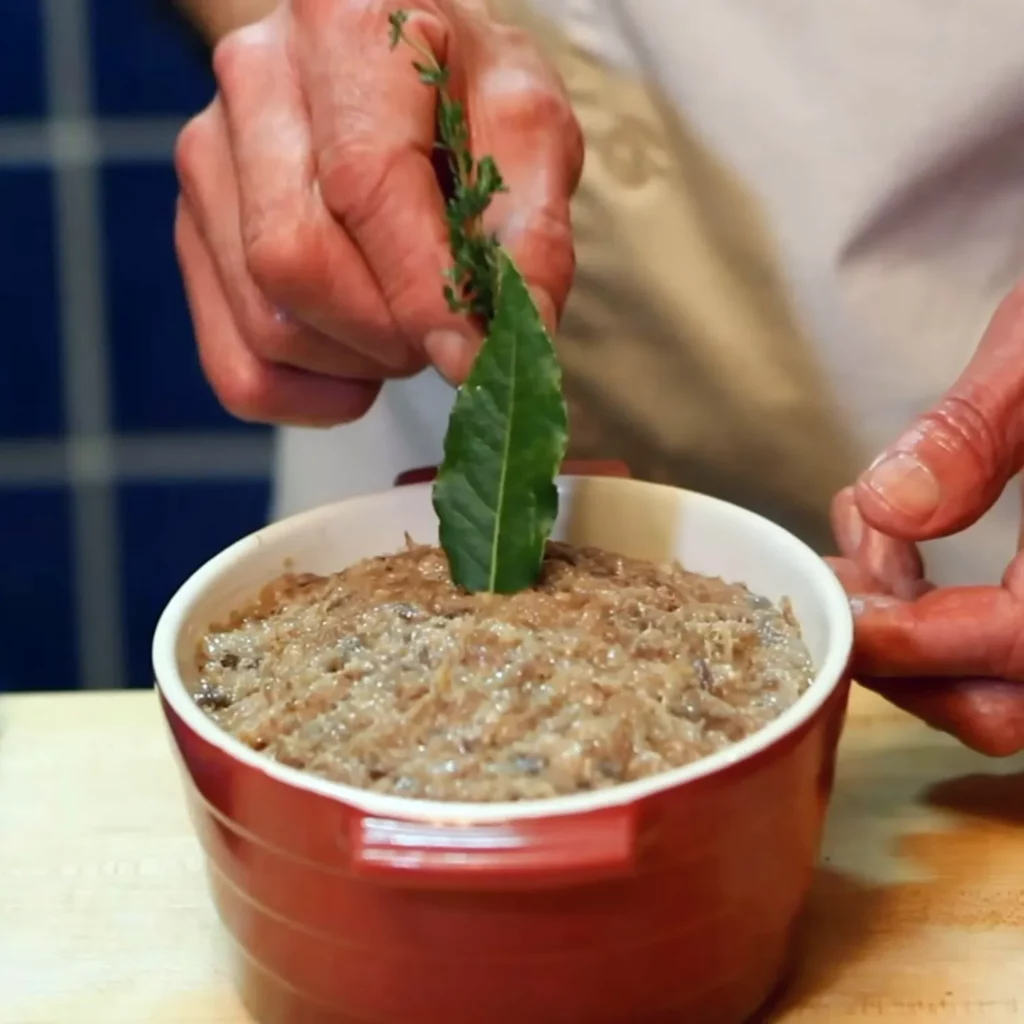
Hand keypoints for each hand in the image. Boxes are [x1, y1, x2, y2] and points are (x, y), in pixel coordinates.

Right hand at [174, 0, 582, 425]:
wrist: (397, 72)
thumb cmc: (467, 95)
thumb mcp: (529, 134)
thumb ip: (526, 234)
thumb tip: (488, 347)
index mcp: (344, 28)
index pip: (365, 183)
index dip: (421, 289)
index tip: (469, 354)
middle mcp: (252, 82)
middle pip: (295, 262)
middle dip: (388, 331)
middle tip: (445, 330)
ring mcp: (209, 162)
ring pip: (266, 322)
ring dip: (356, 362)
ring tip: (406, 327)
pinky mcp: (194, 233)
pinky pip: (236, 366)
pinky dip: (308, 396)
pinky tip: (356, 369)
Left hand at [828, 284, 1023, 755]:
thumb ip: (971, 432)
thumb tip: (889, 505)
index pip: (1020, 642)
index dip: (910, 640)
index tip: (834, 601)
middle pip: (1004, 705)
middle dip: (899, 652)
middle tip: (837, 577)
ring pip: (1005, 687)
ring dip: (913, 632)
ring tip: (862, 539)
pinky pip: (1014, 641)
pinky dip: (946, 613)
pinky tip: (896, 540)